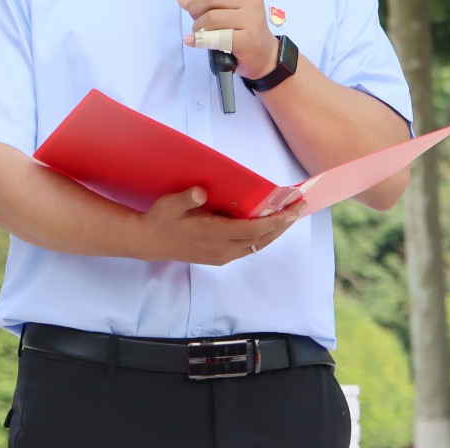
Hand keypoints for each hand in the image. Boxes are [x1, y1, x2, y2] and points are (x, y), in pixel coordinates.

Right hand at [135, 187, 305, 264]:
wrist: (148, 242)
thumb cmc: (161, 219)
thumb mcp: (170, 205)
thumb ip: (187, 199)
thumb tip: (201, 192)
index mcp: (214, 235)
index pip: (254, 230)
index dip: (276, 221)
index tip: (293, 209)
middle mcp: (222, 249)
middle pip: (262, 239)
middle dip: (284, 224)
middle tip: (301, 207)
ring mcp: (222, 256)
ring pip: (257, 245)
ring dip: (275, 231)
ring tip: (290, 215)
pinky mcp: (219, 257)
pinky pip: (248, 247)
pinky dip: (263, 236)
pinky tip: (269, 226)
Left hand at [179, 0, 276, 80]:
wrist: (263, 54)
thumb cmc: (242, 27)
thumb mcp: (227, 8)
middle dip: (194, 8)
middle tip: (196, 18)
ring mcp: (251, 19)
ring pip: (211, 17)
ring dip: (198, 26)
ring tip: (199, 31)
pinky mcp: (247, 40)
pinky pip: (216, 37)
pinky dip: (200, 40)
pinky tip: (194, 41)